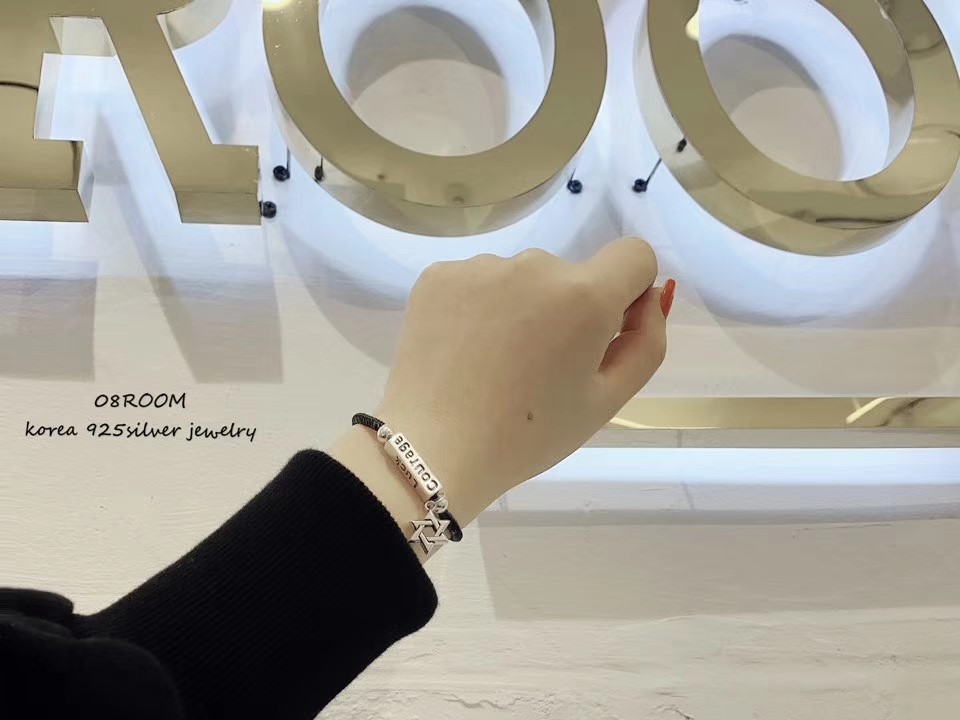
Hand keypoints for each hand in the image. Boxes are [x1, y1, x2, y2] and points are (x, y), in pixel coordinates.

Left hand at [375, 237, 669, 520]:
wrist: (433, 449)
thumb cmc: (529, 435)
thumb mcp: (607, 400)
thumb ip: (646, 341)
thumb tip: (649, 296)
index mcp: (584, 295)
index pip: (634, 255)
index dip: (628, 292)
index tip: (603, 332)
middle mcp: (534, 265)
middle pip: (571, 274)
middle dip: (566, 310)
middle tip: (536, 369)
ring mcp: (481, 266)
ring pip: (520, 279)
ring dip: (519, 309)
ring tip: (493, 364)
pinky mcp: (438, 274)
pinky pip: (478, 282)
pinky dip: (477, 309)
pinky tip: (463, 350)